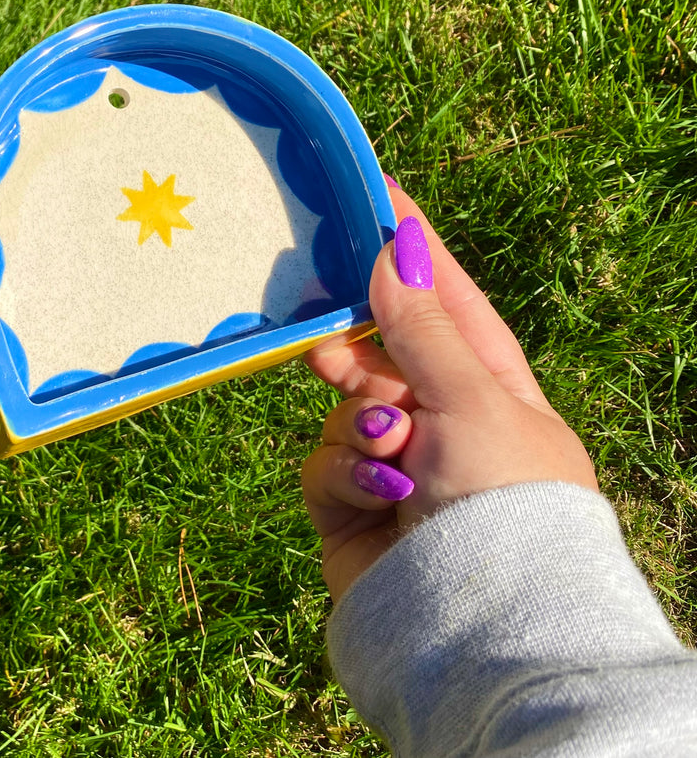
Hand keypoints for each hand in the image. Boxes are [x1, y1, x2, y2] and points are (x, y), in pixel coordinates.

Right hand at [301, 186, 598, 600]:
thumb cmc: (502, 501)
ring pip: (343, 407)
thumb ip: (422, 328)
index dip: (411, 247)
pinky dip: (345, 473)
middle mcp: (443, 419)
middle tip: (324, 332)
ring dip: (356, 421)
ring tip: (380, 440)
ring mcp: (397, 463)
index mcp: (492, 384)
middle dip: (357, 346)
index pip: (446, 297)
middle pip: (380, 350)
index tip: (373, 192)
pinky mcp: (353, 504)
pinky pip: (326, 464)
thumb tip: (395, 248)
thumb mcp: (471, 400)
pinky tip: (377, 493)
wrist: (479, 634)